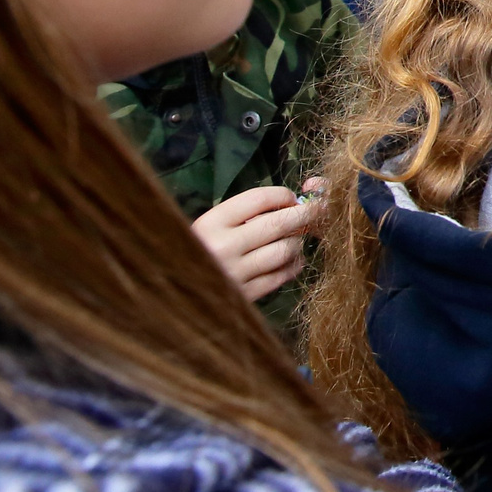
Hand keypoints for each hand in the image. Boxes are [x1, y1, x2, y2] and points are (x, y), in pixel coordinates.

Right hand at [191, 179, 326, 302]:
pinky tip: (291, 261)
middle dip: (305, 214)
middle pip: (278, 223)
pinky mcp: (244, 296)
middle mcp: (222, 247)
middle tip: (315, 211)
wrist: (175, 293)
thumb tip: (294, 200)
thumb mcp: (210, 227)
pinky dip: (293, 265)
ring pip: (285, 250)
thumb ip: (245, 214)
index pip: (259, 198)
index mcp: (211, 223)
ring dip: (297, 243)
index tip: (292, 198)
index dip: (283, 195)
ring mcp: (234, 274)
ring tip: (293, 240)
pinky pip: (281, 276)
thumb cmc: (199, 251)